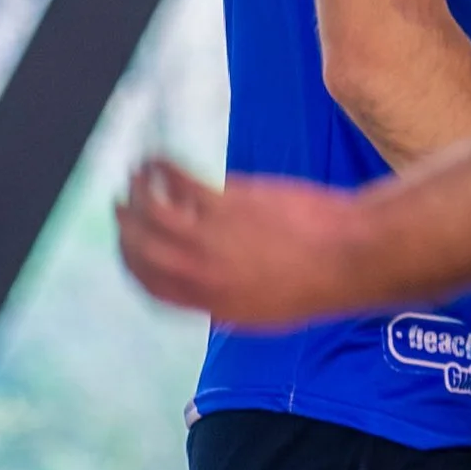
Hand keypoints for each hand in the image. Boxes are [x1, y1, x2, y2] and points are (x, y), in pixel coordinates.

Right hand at [118, 159, 371, 326]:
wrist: (349, 257)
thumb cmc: (317, 281)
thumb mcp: (266, 310)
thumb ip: (229, 300)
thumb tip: (213, 296)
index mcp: (212, 305)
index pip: (152, 286)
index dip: (132, 264)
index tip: (128, 246)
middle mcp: (203, 276)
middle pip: (143, 251)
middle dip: (126, 228)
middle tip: (121, 207)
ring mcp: (211, 239)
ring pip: (150, 215)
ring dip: (135, 193)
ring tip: (136, 176)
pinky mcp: (226, 203)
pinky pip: (176, 182)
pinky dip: (158, 168)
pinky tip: (157, 159)